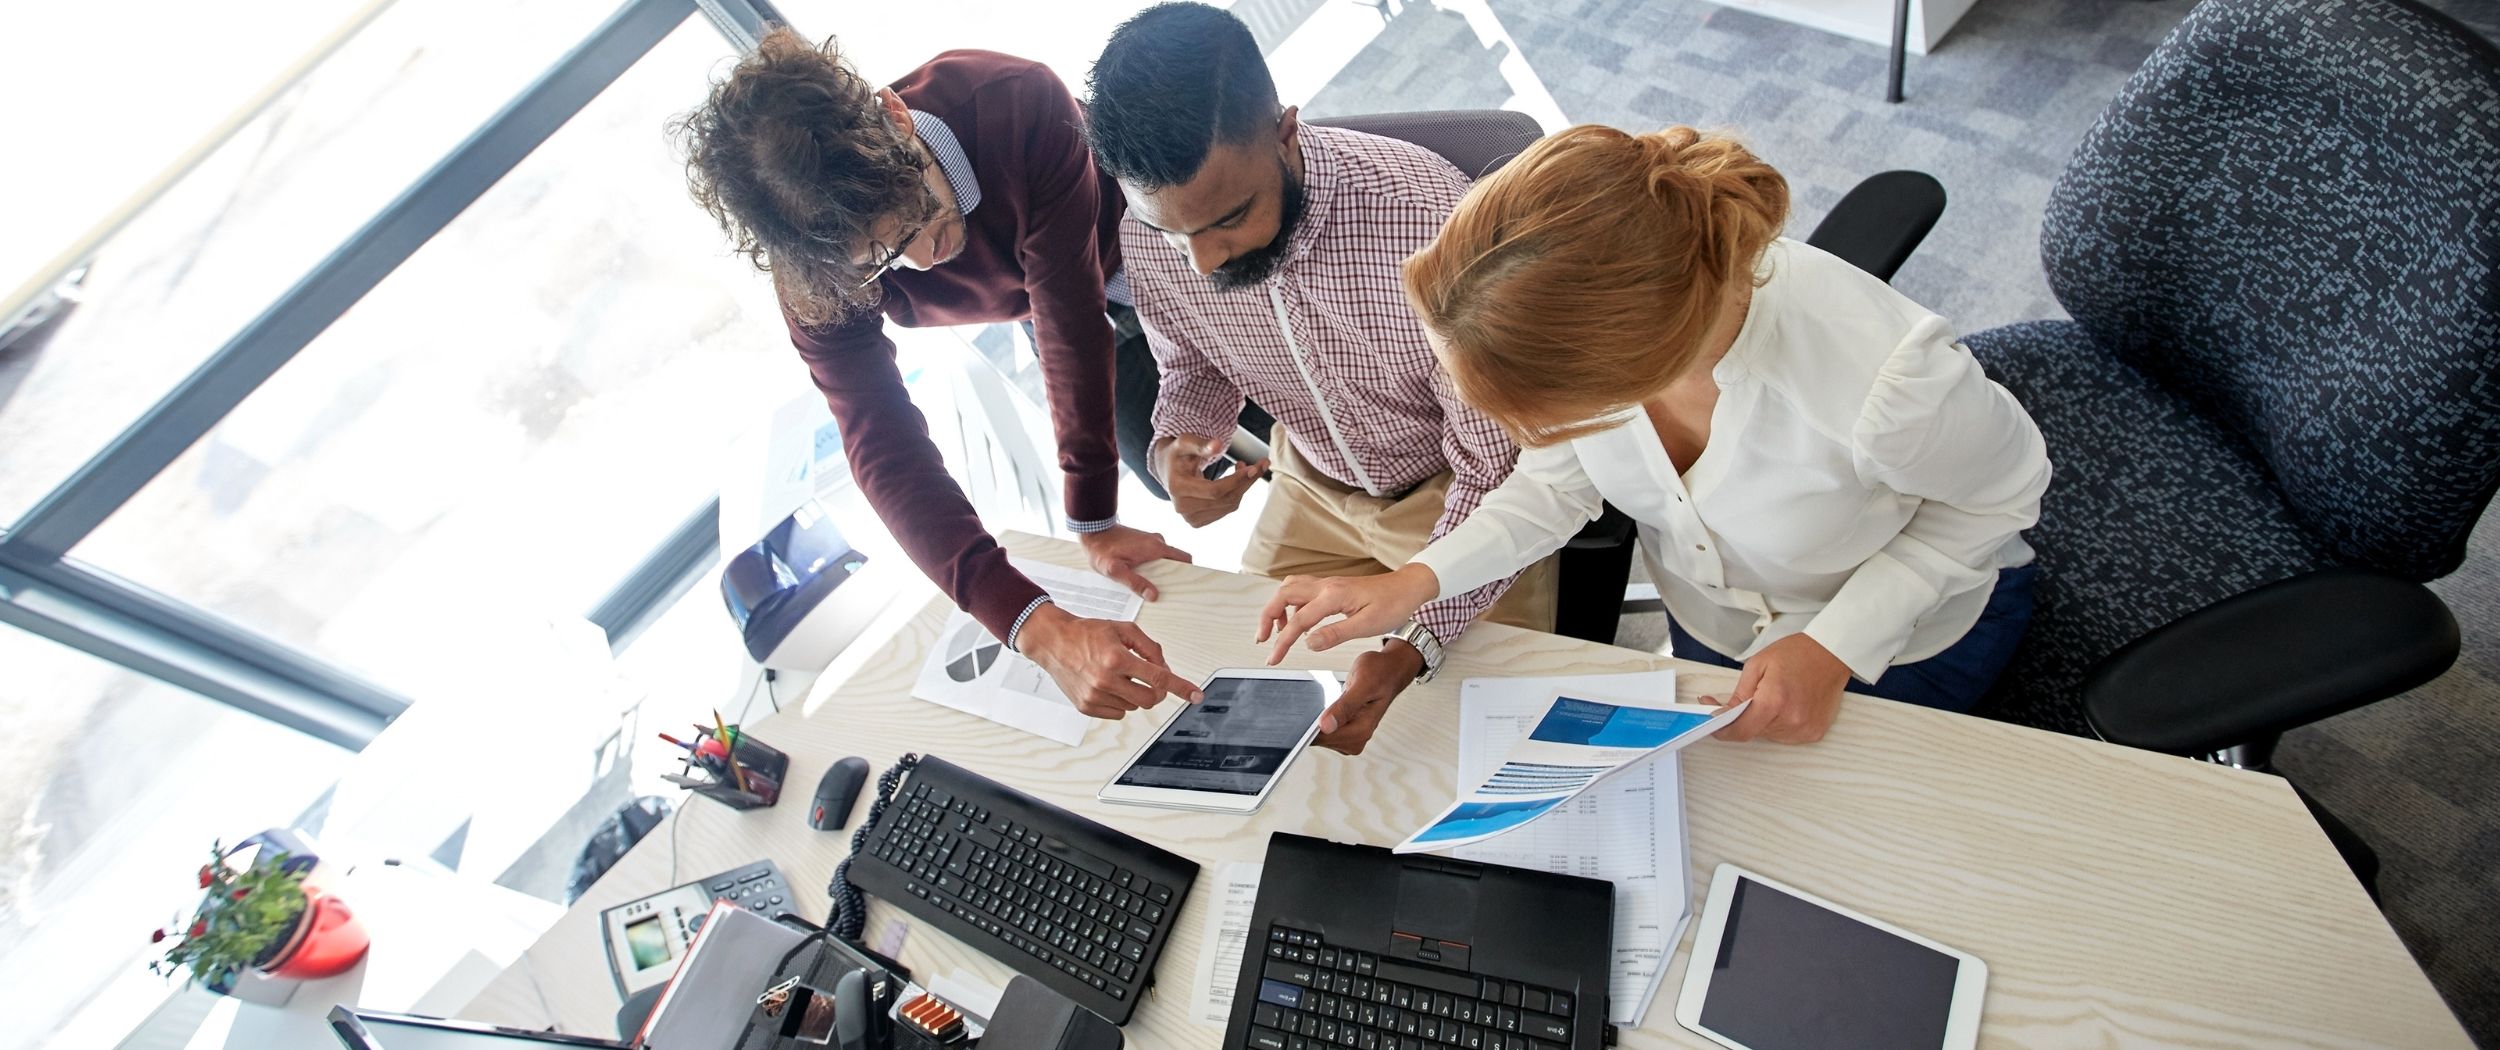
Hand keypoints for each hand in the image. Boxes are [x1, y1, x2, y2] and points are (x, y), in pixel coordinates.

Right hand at [1016, 604, 1200, 718]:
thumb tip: (1166, 669)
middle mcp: (1105, 680)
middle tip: (1149, 678)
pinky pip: (1118, 713)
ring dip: (1134, 693)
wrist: (1053, 642)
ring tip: (1117, 674)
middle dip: (1156, 690)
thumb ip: (1150, 648)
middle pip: (1150, 698)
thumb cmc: (1087, 633)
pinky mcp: (1086, 707)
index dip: (1181, 687)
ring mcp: (1095, 696)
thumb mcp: (1123, 630)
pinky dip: (1119, 702)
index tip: (1196, 695)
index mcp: (1117, 658)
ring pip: (1134, 706)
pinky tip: (1107, 685)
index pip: (1158, 678)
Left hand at [1079, 525, 1192, 600]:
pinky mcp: (1143, 542)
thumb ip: (1134, 582)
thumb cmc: (1101, 549)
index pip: (1184, 558)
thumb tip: (1154, 595)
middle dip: (1172, 576)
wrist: (1092, 529)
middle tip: (1165, 593)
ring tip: (1152, 587)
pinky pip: (1155, 556)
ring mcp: (1151, 541)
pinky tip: (1142, 576)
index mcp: (1156, 548)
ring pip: (1164, 559)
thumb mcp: (1115, 570)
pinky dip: (1153, 566)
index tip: (1185, 586)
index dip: (1188, 572)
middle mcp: (1157, 542)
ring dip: (1161, 572)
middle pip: (1175, 562)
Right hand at [1156, 434, 1266, 526]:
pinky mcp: (1198, 522)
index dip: (1237, 480)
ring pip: (1229, 505)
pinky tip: (1236, 480)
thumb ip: (1201, 444)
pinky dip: (1236, 494)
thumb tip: (1218, 445)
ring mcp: (1190, 518)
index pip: (1215, 490)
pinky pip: (1226, 509)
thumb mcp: (1185, 443)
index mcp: (1178, 488)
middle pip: (1225, 499)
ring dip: (1244, 487)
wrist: (1168, 471)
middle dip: (1247, 481)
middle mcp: (1183, 508)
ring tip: (1245, 468)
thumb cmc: (1178, 455)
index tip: (1254, 467)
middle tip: (1261, 465)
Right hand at [1256, 565, 1438, 664]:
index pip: (1298, 620)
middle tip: (1262, 640)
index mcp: (1333, 596)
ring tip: (1276, 631)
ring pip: (1290, 588)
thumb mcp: (1367, 626)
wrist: (1409, 587)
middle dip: (1267, 617)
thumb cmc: (1393, 605)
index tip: (1273, 658)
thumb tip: (1309, 643)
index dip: (1282, 641)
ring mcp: (1328, 584)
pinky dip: (1291, 604)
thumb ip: (1335, 634)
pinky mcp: (1332, 586)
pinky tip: (1298, 621)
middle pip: (1283, 595)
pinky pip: (1302, 589)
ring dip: (1277, 608)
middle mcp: (1326, 585)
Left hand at [1314, 642, 1424, 755]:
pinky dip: (1320, 718)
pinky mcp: (1346, 731)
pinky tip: (1327, 705)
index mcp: (1362, 730)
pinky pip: (1324, 730)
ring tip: (1327, 699)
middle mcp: (1358, 738)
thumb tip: (1326, 725)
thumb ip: (1344, 706)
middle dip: (1313, 720)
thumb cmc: (1381, 673)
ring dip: (1316, 719)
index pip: (1324, 738)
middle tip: (1321, 698)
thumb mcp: (1362, 683)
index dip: (1310, 726)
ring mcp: (1352, 736)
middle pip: (1320, 738)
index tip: (1304, 713)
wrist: (1391, 670)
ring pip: (1320, 735)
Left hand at [1703, 633, 1850, 743]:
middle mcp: (1791, 720)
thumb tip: (1720, 713)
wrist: (1832, 654)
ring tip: (1776, 696)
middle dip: (1746, 718)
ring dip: (1764, 721)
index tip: (1712, 722)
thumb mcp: (1757, 665)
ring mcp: (1805, 729)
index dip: (1723, 729)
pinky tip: (1789, 704)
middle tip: (1751, 696)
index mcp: (1774, 701)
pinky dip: (1780, 723)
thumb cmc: (1796, 654)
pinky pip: (1786, 735)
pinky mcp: (1815, 733)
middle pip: (1754, 732)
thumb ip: (1738, 694)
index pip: (1740, 730)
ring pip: (1769, 735)